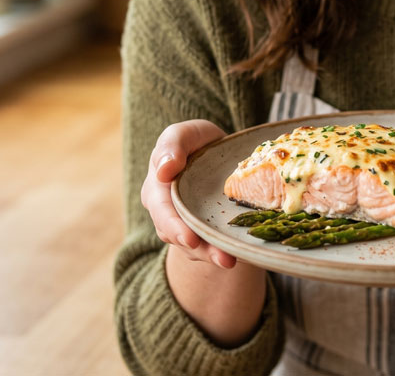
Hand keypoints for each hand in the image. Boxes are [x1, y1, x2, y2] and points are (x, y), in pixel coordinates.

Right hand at [140, 119, 237, 268]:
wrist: (216, 152)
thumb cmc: (195, 141)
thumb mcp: (184, 134)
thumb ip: (172, 146)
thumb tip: (163, 171)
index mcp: (156, 188)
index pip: (161, 210)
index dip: (174, 226)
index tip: (189, 238)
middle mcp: (166, 211)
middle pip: (177, 235)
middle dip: (198, 249)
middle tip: (221, 258)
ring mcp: (184, 225)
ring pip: (193, 247)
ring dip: (212, 255)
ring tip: (231, 261)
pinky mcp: (203, 233)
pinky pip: (208, 247)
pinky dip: (221, 252)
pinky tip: (237, 255)